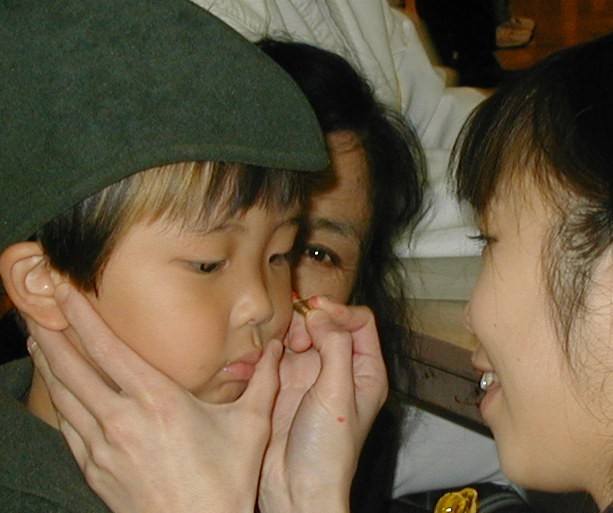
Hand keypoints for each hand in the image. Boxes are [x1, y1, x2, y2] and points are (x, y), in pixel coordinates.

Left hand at [28, 283, 280, 512]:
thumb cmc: (226, 482)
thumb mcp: (251, 426)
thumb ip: (264, 381)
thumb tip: (279, 347)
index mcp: (158, 401)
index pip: (107, 348)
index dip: (80, 316)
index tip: (64, 291)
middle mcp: (122, 420)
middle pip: (71, 369)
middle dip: (50, 334)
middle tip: (36, 308)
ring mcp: (103, 448)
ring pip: (63, 397)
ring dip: (49, 365)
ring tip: (39, 342)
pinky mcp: (95, 470)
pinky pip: (69, 427)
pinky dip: (59, 401)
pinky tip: (59, 391)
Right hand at [259, 297, 387, 512]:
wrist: (294, 489)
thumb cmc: (328, 451)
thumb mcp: (338, 392)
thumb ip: (334, 345)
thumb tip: (319, 313)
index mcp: (364, 370)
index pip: (358, 321)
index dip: (338, 310)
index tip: (314, 310)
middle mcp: (337, 368)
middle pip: (324, 323)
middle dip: (307, 323)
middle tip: (295, 341)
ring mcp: (309, 375)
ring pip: (297, 335)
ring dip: (282, 335)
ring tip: (272, 349)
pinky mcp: (282, 384)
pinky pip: (271, 356)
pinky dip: (260, 353)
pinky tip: (249, 361)